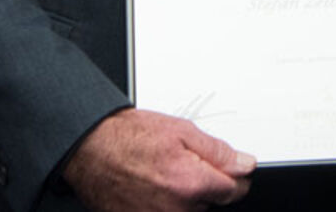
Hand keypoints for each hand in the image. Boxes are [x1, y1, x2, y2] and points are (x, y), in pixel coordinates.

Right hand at [61, 108, 254, 211]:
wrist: (90, 150)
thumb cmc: (129, 138)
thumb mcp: (181, 131)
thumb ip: (218, 152)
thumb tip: (245, 165)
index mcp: (191, 184)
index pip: (235, 191)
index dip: (233, 175)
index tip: (224, 168)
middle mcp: (177, 210)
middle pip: (212, 203)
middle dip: (204, 185)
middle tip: (182, 164)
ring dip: (185, 197)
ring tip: (163, 175)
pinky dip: (165, 205)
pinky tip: (153, 189)